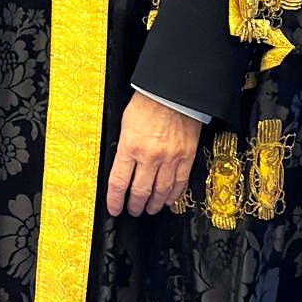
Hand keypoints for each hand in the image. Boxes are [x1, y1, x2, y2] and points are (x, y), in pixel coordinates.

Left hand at [106, 92, 200, 217]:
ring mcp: (170, 158)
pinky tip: (168, 200)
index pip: (119, 182)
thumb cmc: (147, 101)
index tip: (114, 208)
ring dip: (154, 204)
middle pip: (140, 191)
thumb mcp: (126, 123)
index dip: (115, 200)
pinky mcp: (187, 156)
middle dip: (135, 205)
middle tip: (132, 211)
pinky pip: (180, 182)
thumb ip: (124, 146)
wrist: (173, 90)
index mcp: (130, 146)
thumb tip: (122, 166)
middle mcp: (150, 156)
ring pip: (161, 191)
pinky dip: (173, 195)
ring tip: (149, 209)